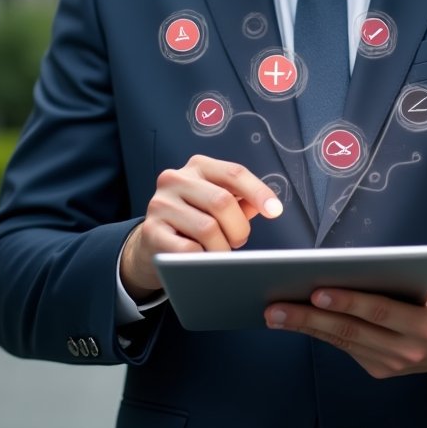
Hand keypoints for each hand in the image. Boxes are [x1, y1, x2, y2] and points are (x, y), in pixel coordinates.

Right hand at [121, 155, 282, 299]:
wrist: (152, 243)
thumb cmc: (194, 220)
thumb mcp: (216, 203)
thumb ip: (242, 200)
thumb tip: (267, 205)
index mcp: (198, 166)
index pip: (234, 173)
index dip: (258, 192)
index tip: (275, 211)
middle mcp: (176, 178)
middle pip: (222, 201)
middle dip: (238, 228)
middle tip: (239, 241)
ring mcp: (160, 203)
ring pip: (207, 228)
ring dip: (221, 248)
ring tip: (220, 254)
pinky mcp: (151, 230)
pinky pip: (187, 249)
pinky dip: (202, 259)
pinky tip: (202, 261)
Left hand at [264, 259, 426, 379]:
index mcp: (425, 327)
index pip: (380, 312)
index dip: (349, 302)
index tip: (318, 291)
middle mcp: (404, 350)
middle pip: (350, 331)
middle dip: (311, 318)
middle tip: (277, 306)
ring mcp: (388, 363)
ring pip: (340, 342)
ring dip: (305, 328)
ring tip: (273, 312)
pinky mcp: (376, 368)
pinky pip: (342, 347)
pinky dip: (316, 333)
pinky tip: (292, 319)